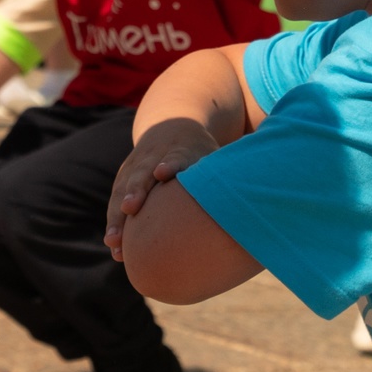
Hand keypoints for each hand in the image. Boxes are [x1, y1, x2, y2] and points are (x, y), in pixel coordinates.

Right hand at [105, 118, 218, 259]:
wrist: (171, 124)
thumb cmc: (200, 152)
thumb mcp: (213, 157)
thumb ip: (226, 180)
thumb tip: (258, 212)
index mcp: (180, 149)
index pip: (175, 156)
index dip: (169, 164)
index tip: (162, 172)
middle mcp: (153, 156)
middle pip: (141, 174)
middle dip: (134, 191)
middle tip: (129, 208)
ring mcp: (135, 165)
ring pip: (123, 190)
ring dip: (117, 216)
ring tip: (114, 242)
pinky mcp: (125, 176)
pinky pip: (117, 200)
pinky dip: (115, 222)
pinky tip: (114, 246)